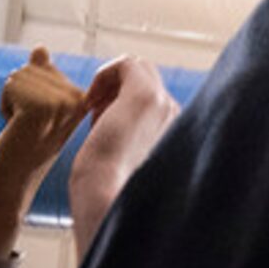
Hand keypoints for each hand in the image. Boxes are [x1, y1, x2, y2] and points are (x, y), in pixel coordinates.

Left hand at [0, 46, 90, 199]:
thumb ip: (42, 77)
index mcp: (83, 101)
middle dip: (21, 94)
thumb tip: (40, 48)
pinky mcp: (39, 107)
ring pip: (21, 75)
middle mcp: (78, 101)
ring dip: (12, 101)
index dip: (33, 93)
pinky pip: (11, 84)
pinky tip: (14, 130)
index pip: (46, 68)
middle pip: (34, 68)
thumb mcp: (38, 109)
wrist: (10, 187)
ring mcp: (60, 104)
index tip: (40, 124)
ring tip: (22, 130)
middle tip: (28, 128)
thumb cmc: (22, 150)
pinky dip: (4, 105)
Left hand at [70, 56, 181, 254]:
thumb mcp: (131, 172)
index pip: (154, 103)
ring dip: (112, 86)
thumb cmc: (111, 196)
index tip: (104, 130)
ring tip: (94, 113)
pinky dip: (105, 74)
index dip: (124, 109)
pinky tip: (91, 100)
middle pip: (147, 84)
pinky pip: (127, 64)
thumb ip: (137, 152)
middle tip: (96, 121)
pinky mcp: (145, 95)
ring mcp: (164, 104)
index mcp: (177, 135)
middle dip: (118, 96)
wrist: (107, 203)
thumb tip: (121, 143)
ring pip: (139, 71)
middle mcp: (178, 116)